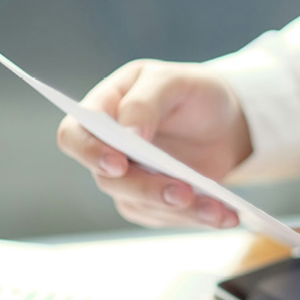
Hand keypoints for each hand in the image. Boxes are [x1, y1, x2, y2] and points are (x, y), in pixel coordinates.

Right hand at [57, 59, 251, 227]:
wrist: (224, 120)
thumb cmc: (192, 92)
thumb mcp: (173, 81)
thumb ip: (145, 101)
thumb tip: (127, 134)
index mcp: (104, 110)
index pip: (74, 135)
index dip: (90, 153)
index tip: (118, 164)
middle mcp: (110, 149)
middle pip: (110, 181)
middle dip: (148, 190)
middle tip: (183, 192)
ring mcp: (130, 178)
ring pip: (141, 205)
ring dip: (181, 211)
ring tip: (218, 209)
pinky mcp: (153, 201)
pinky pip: (168, 217)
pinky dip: (198, 218)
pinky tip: (225, 215)